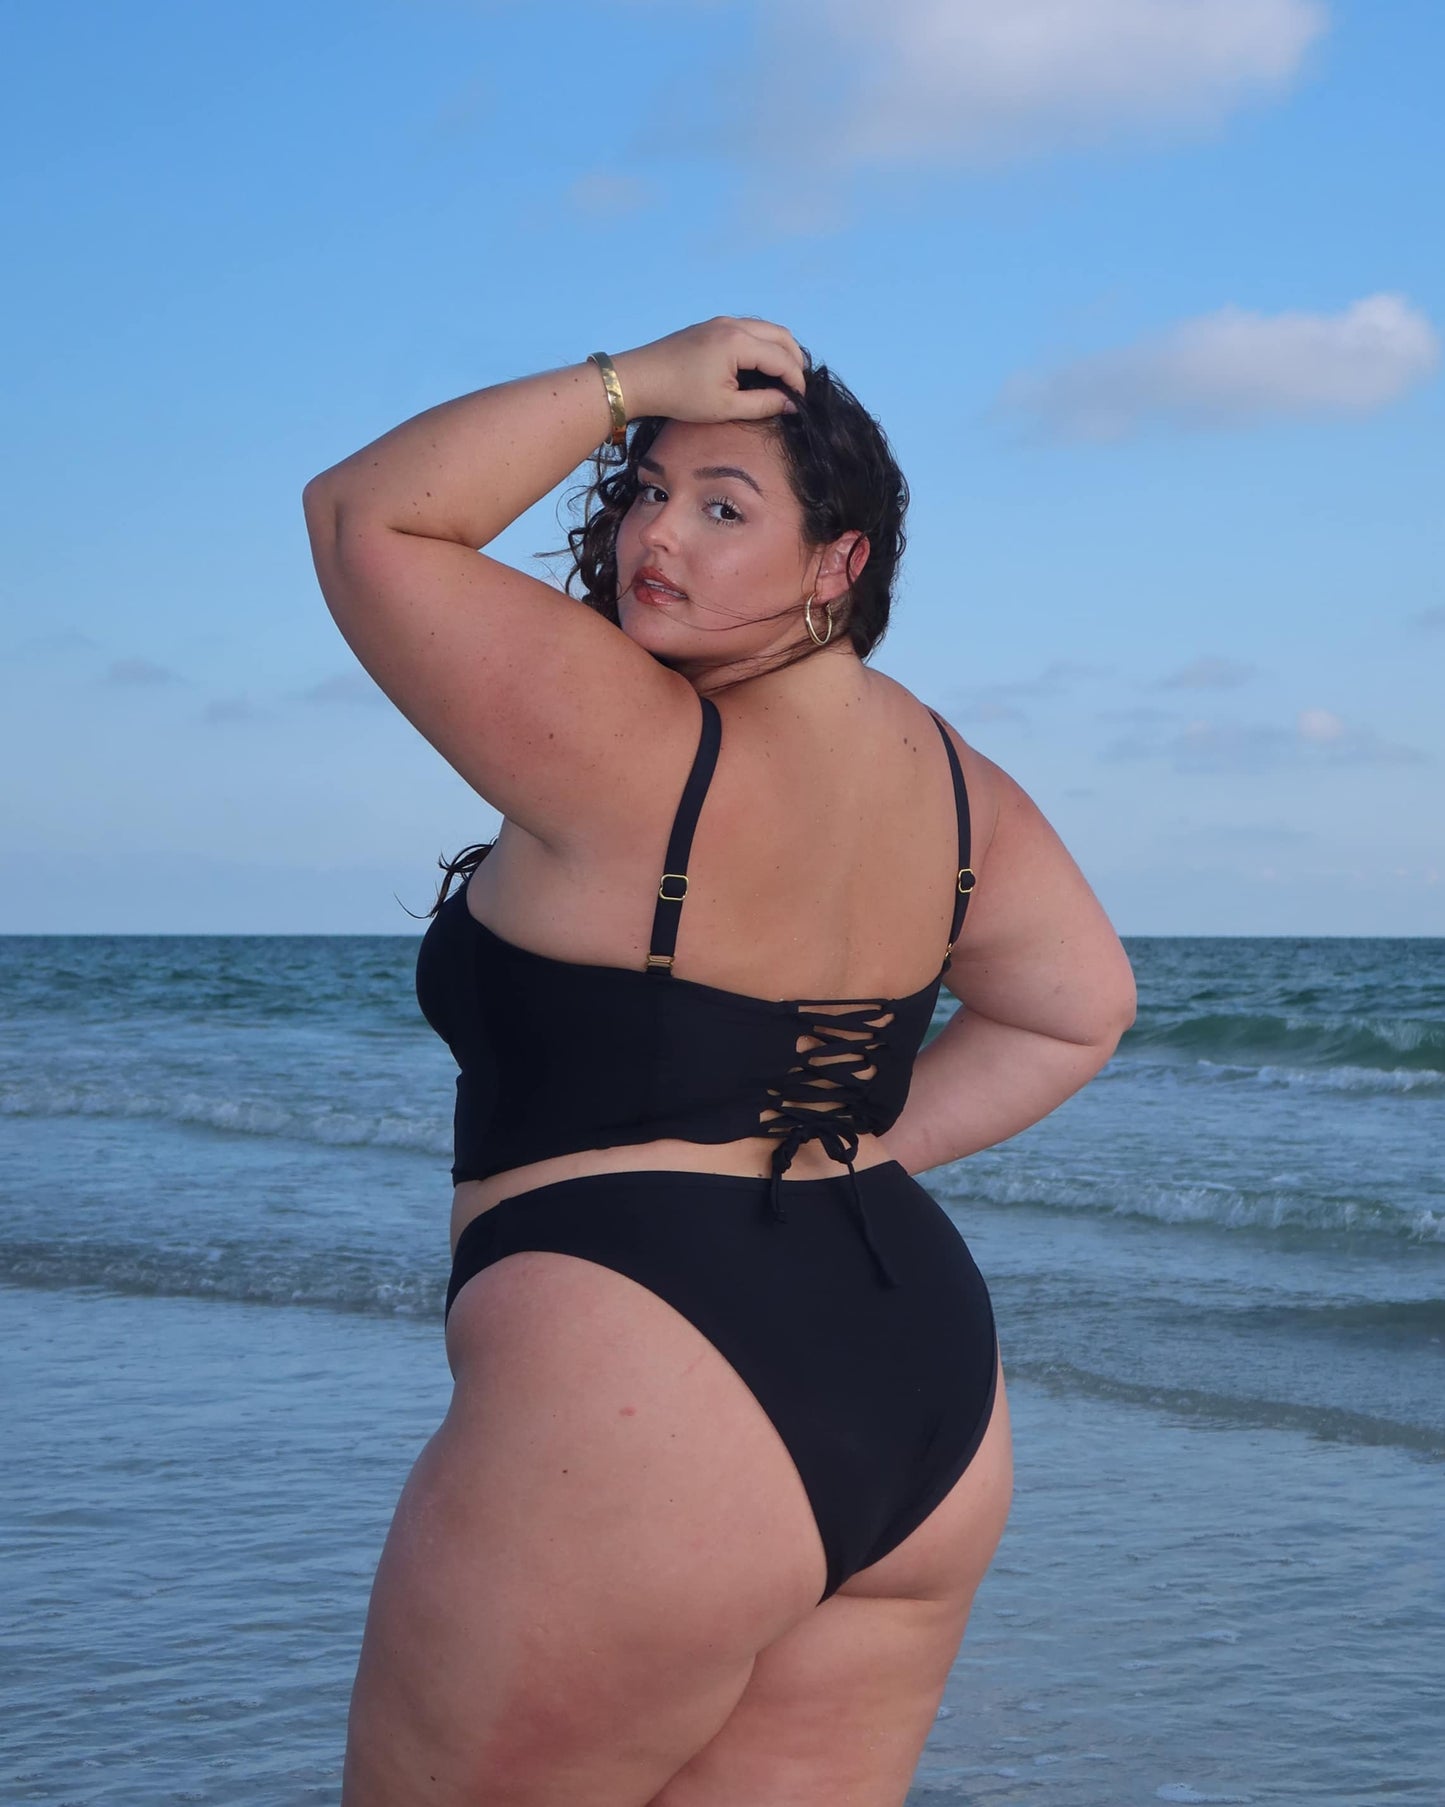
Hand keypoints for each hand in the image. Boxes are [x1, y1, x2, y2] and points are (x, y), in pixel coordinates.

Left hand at [610, 316, 806, 425]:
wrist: (640, 379)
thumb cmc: (679, 396)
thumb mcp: (724, 408)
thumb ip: (762, 404)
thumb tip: (789, 403)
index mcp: (738, 342)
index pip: (782, 358)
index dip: (796, 380)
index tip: (801, 400)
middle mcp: (733, 325)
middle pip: (781, 335)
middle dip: (794, 360)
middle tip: (796, 386)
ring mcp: (721, 322)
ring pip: (766, 329)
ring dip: (780, 350)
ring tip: (782, 377)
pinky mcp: (712, 326)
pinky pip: (749, 329)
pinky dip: (763, 344)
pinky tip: (760, 365)